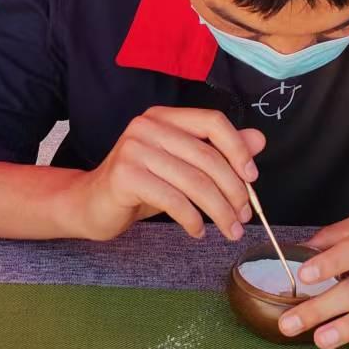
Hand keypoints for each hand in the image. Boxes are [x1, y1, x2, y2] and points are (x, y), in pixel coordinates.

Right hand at [62, 106, 266, 241]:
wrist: (90, 204)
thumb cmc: (140, 186)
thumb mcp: (182, 167)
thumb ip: (217, 151)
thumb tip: (259, 140)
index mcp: (165, 117)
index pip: (213, 122)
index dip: (237, 149)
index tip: (252, 178)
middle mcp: (148, 125)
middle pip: (207, 157)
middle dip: (233, 191)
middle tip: (243, 217)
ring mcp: (134, 149)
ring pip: (194, 182)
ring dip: (219, 211)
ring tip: (229, 230)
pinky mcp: (125, 175)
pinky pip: (172, 200)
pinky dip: (192, 220)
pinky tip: (197, 231)